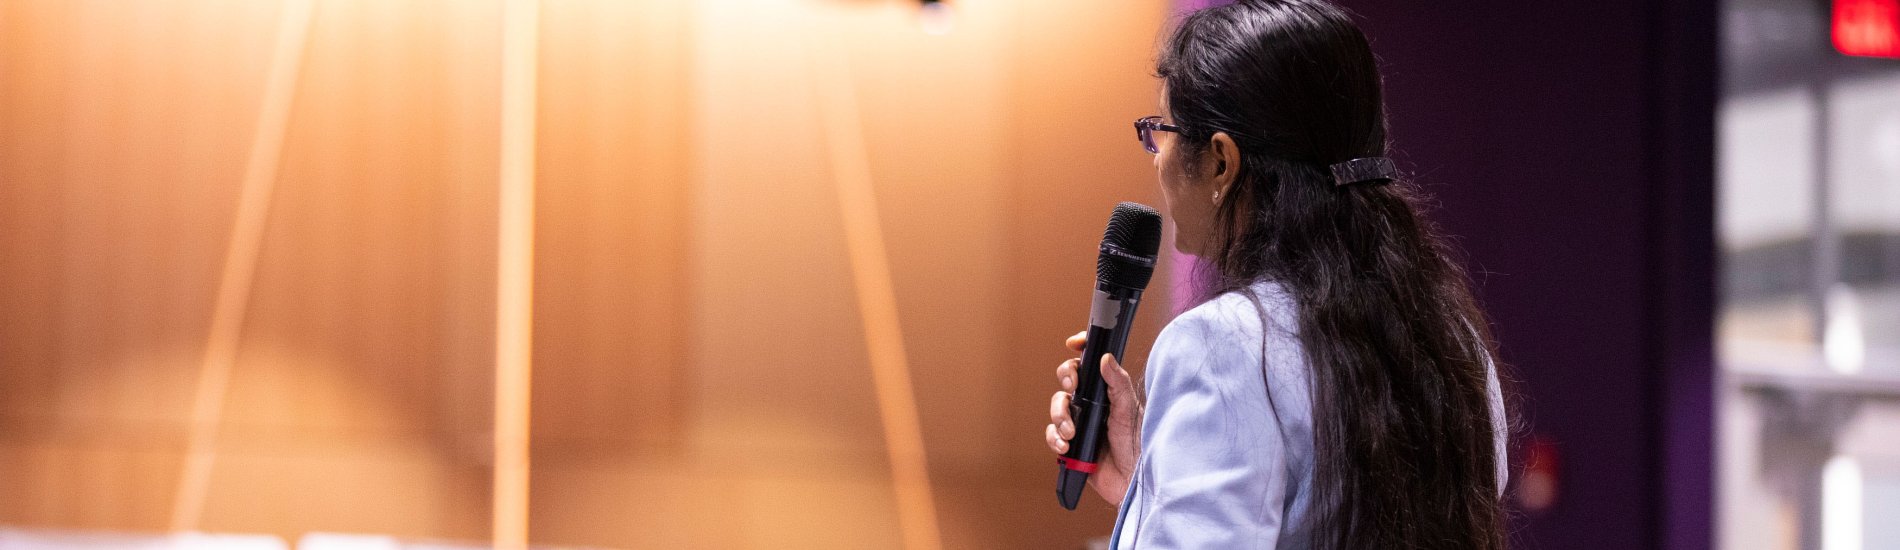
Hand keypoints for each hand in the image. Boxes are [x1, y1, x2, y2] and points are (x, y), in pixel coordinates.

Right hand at [1045, 330, 1142, 504]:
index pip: (1091, 364)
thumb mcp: (1129, 410)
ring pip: (1057, 407)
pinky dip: (1055, 439)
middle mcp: (1092, 405)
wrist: (1132, 481)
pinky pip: (1053, 435)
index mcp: (1107, 392)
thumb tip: (1105, 357)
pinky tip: (1066, 447)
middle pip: (1067, 380)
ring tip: (1071, 432)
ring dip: (1059, 416)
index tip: (1073, 344)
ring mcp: (1080, 424)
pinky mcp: (1071, 445)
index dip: (1080, 350)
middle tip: (1072, 386)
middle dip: (1066, 379)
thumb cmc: (1137, 444)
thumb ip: (1117, 383)